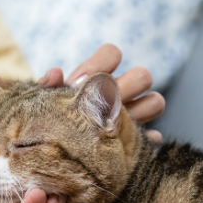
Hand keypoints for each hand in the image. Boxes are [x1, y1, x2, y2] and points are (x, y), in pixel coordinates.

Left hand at [38, 43, 165, 141]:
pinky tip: (123, 150)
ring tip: (115, 125)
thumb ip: (49, 86)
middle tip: (104, 104)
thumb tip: (56, 72)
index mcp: (99, 75)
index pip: (112, 53)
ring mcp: (133, 115)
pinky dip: (143, 142)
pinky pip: (153, 138)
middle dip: (127, 86)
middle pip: (143, 76)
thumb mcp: (46, 101)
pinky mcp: (136, 141)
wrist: (54, 149)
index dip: (101, 63)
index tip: (80, 82)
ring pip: (155, 102)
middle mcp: (121, 91)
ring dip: (141, 111)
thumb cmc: (51, 117)